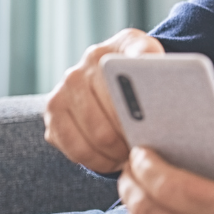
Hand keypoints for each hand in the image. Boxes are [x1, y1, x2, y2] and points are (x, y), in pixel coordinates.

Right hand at [44, 28, 163, 172]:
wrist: (113, 75)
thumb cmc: (139, 73)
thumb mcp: (154, 60)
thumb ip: (157, 62)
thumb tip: (160, 74)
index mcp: (110, 52)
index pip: (127, 80)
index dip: (140, 108)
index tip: (153, 124)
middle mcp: (81, 69)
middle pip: (111, 115)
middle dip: (131, 139)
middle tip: (147, 150)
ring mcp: (63, 91)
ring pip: (93, 137)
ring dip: (115, 153)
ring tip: (132, 157)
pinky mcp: (54, 115)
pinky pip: (74, 148)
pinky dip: (96, 161)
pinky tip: (113, 161)